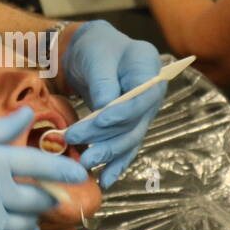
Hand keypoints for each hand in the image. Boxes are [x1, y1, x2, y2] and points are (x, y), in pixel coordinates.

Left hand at [60, 20, 166, 188]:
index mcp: (148, 68)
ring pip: (129, 139)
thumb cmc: (96, 49)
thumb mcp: (97, 56)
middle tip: (77, 142)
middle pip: (134, 121)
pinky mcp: (130, 127)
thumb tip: (105, 109)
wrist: (94, 53)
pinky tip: (105, 180)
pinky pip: (126, 148)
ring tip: (85, 162)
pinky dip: (116, 165)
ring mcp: (143, 113)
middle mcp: (152, 94)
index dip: (123, 111)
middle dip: (106, 135)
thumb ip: (103, 82)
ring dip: (108, 154)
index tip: (99, 120)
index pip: (142, 95)